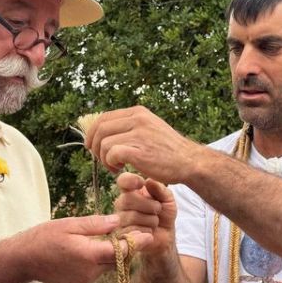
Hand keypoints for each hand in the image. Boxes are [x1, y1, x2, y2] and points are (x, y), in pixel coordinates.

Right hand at [18, 214, 152, 282]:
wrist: (23, 261)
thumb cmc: (44, 238)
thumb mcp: (70, 225)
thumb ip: (96, 225)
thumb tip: (118, 221)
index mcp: (89, 255)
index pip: (121, 250)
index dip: (136, 243)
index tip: (148, 235)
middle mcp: (90, 272)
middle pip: (117, 261)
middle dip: (125, 249)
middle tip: (132, 233)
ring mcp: (85, 282)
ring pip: (106, 268)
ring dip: (110, 256)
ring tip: (108, 240)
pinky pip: (96, 274)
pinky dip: (97, 263)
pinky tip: (90, 252)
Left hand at [84, 106, 202, 183]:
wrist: (190, 162)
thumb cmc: (169, 151)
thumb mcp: (150, 129)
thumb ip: (131, 128)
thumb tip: (105, 133)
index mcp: (138, 113)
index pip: (103, 117)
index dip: (92, 133)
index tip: (91, 146)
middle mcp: (138, 119)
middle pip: (100, 129)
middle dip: (95, 146)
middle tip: (102, 160)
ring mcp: (139, 134)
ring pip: (104, 143)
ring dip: (104, 158)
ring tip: (115, 167)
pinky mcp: (139, 151)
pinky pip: (112, 154)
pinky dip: (111, 164)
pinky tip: (120, 169)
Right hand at [113, 172, 176, 255]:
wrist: (165, 236)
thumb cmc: (164, 214)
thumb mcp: (168, 199)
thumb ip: (160, 189)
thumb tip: (148, 181)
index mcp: (131, 190)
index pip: (123, 180)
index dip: (130, 180)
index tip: (141, 183)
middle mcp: (122, 203)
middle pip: (128, 199)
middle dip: (149, 205)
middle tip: (158, 209)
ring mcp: (119, 219)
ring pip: (132, 216)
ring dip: (150, 220)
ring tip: (155, 222)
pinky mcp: (121, 234)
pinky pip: (132, 230)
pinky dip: (147, 231)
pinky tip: (149, 232)